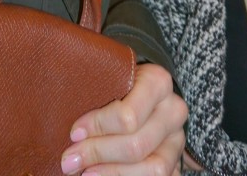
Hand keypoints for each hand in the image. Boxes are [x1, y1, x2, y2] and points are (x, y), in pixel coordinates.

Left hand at [61, 63, 186, 175]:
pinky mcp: (176, 162)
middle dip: (98, 155)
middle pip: (136, 145)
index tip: (73, 133)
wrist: (143, 95)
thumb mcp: (109, 79)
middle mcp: (173, 111)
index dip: (98, 128)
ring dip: (112, 174)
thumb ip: (96, 96)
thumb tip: (73, 134)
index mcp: (158, 82)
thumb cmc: (118, 84)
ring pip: (152, 169)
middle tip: (69, 161)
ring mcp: (177, 139)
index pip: (129, 115)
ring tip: (85, 174)